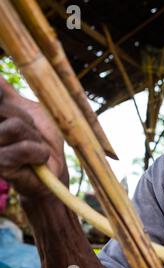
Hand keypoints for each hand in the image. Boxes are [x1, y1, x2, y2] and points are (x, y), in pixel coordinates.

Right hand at [0, 77, 65, 199]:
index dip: (7, 99)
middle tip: (31, 133)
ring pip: (15, 126)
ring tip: (33, 147)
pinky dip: (38, 152)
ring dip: (34, 137)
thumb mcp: (27, 110)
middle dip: (26, 119)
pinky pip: (24, 147)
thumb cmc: (41, 139)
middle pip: (5, 107)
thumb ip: (6, 93)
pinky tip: (36, 160)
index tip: (22, 120)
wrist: (52, 171)